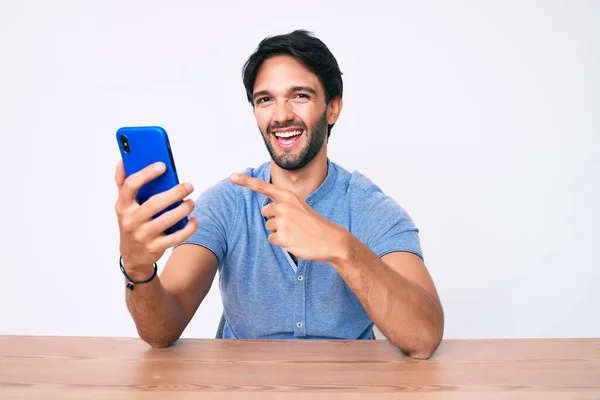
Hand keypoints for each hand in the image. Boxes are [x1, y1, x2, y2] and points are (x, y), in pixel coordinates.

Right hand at [114, 160, 197, 277]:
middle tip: (189, 186)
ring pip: (166, 220)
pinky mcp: (155, 247)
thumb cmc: (132, 222)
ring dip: (183, 210)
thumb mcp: (124, 204)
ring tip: (191, 202)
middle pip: (154, 204)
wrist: (133, 255)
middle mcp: (131, 220)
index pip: (130, 186)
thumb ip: (123, 182)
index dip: (146, 174)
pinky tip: (195, 220)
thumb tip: (123, 160)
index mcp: (123, 205)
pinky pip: (175, 237)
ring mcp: (143, 235)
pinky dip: (188, 228)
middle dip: (174, 193)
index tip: (163, 166)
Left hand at [229, 173, 348, 262]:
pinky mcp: (282, 237)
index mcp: (288, 196)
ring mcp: (282, 222)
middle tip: (293, 223)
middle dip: (275, 219)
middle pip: (265, 213)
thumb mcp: (299, 207)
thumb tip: (265, 210)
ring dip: (279, 231)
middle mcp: (283, 206)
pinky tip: (294, 240)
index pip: (263, 187)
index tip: (231, 176)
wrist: (330, 240)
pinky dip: (281, 242)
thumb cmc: (314, 224)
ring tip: (296, 232)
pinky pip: (271, 239)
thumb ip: (282, 205)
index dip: (245, 181)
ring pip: (268, 227)